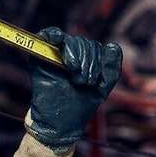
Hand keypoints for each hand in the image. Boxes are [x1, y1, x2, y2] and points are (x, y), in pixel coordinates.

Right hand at [27, 28, 123, 154]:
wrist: (59, 122)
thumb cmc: (79, 107)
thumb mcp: (102, 88)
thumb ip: (111, 69)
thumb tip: (114, 46)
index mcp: (86, 61)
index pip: (94, 48)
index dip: (96, 61)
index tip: (93, 82)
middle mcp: (71, 56)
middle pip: (82, 43)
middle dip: (86, 62)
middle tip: (82, 82)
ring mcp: (56, 56)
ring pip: (69, 41)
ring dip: (75, 56)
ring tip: (74, 76)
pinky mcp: (41, 58)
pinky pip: (47, 36)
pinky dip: (52, 34)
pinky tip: (57, 39)